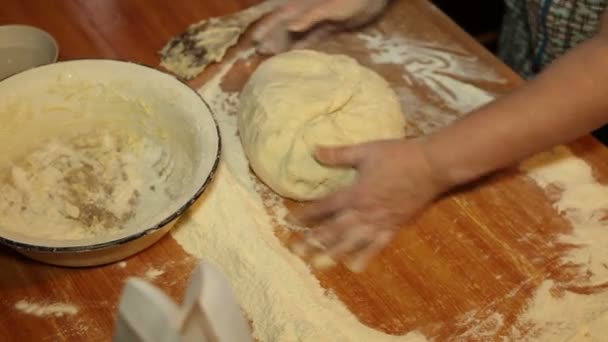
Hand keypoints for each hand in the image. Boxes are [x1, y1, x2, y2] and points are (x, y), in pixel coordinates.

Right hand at [252, 0, 388, 54]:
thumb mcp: (333, 7)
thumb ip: (311, 15)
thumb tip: (291, 26)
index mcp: (305, 4)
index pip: (281, 15)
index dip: (268, 26)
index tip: (256, 40)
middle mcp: (309, 12)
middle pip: (286, 25)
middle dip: (273, 36)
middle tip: (260, 52)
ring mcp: (319, 20)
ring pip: (297, 33)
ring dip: (286, 43)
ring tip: (273, 56)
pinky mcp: (331, 27)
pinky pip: (312, 38)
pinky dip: (303, 46)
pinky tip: (295, 55)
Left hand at [288, 138, 449, 271]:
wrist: (431, 165)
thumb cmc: (398, 155)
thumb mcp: (365, 150)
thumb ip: (339, 154)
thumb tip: (314, 150)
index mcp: (355, 193)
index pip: (324, 207)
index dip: (306, 214)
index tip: (289, 221)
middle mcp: (364, 212)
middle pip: (334, 230)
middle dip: (313, 240)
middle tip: (296, 251)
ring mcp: (380, 222)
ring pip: (352, 242)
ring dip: (333, 253)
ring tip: (318, 265)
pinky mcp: (394, 227)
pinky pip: (377, 246)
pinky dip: (365, 257)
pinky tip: (355, 267)